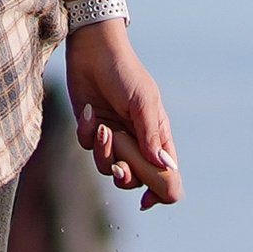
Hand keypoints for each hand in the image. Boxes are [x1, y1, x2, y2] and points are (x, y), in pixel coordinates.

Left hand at [65, 22, 181, 207]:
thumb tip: (162, 166)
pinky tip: (89, 113)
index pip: (165, 172)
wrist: (94, 51)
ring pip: (108, 166)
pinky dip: (87, 134)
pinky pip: (88, 146)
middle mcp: (136, 140)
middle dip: (126, 178)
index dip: (161, 191)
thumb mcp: (143, 102)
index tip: (149, 200)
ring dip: (104, 154)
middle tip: (120, 168)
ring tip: (104, 130)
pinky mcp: (91, 129)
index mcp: (157, 135)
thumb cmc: (126, 73)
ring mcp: (113, 136)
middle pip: (135, 178)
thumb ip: (150, 134)